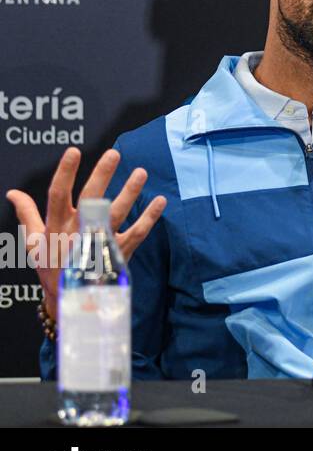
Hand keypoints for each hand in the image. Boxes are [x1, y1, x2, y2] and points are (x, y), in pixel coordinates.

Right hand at [6, 147, 166, 321]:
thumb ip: (27, 214)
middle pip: (91, 199)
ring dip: (130, 192)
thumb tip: (12, 192)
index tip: (73, 151)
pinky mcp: (119, 253)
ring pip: (117, 213)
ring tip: (141, 172)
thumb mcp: (34, 242)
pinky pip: (137, 232)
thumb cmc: (52, 266)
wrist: (70, 300)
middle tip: (114, 154)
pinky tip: (161, 200)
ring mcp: (100, 242)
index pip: (57, 195)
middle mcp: (78, 231)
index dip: (65, 173)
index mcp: (56, 226)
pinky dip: (150, 217)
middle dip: (102, 175)